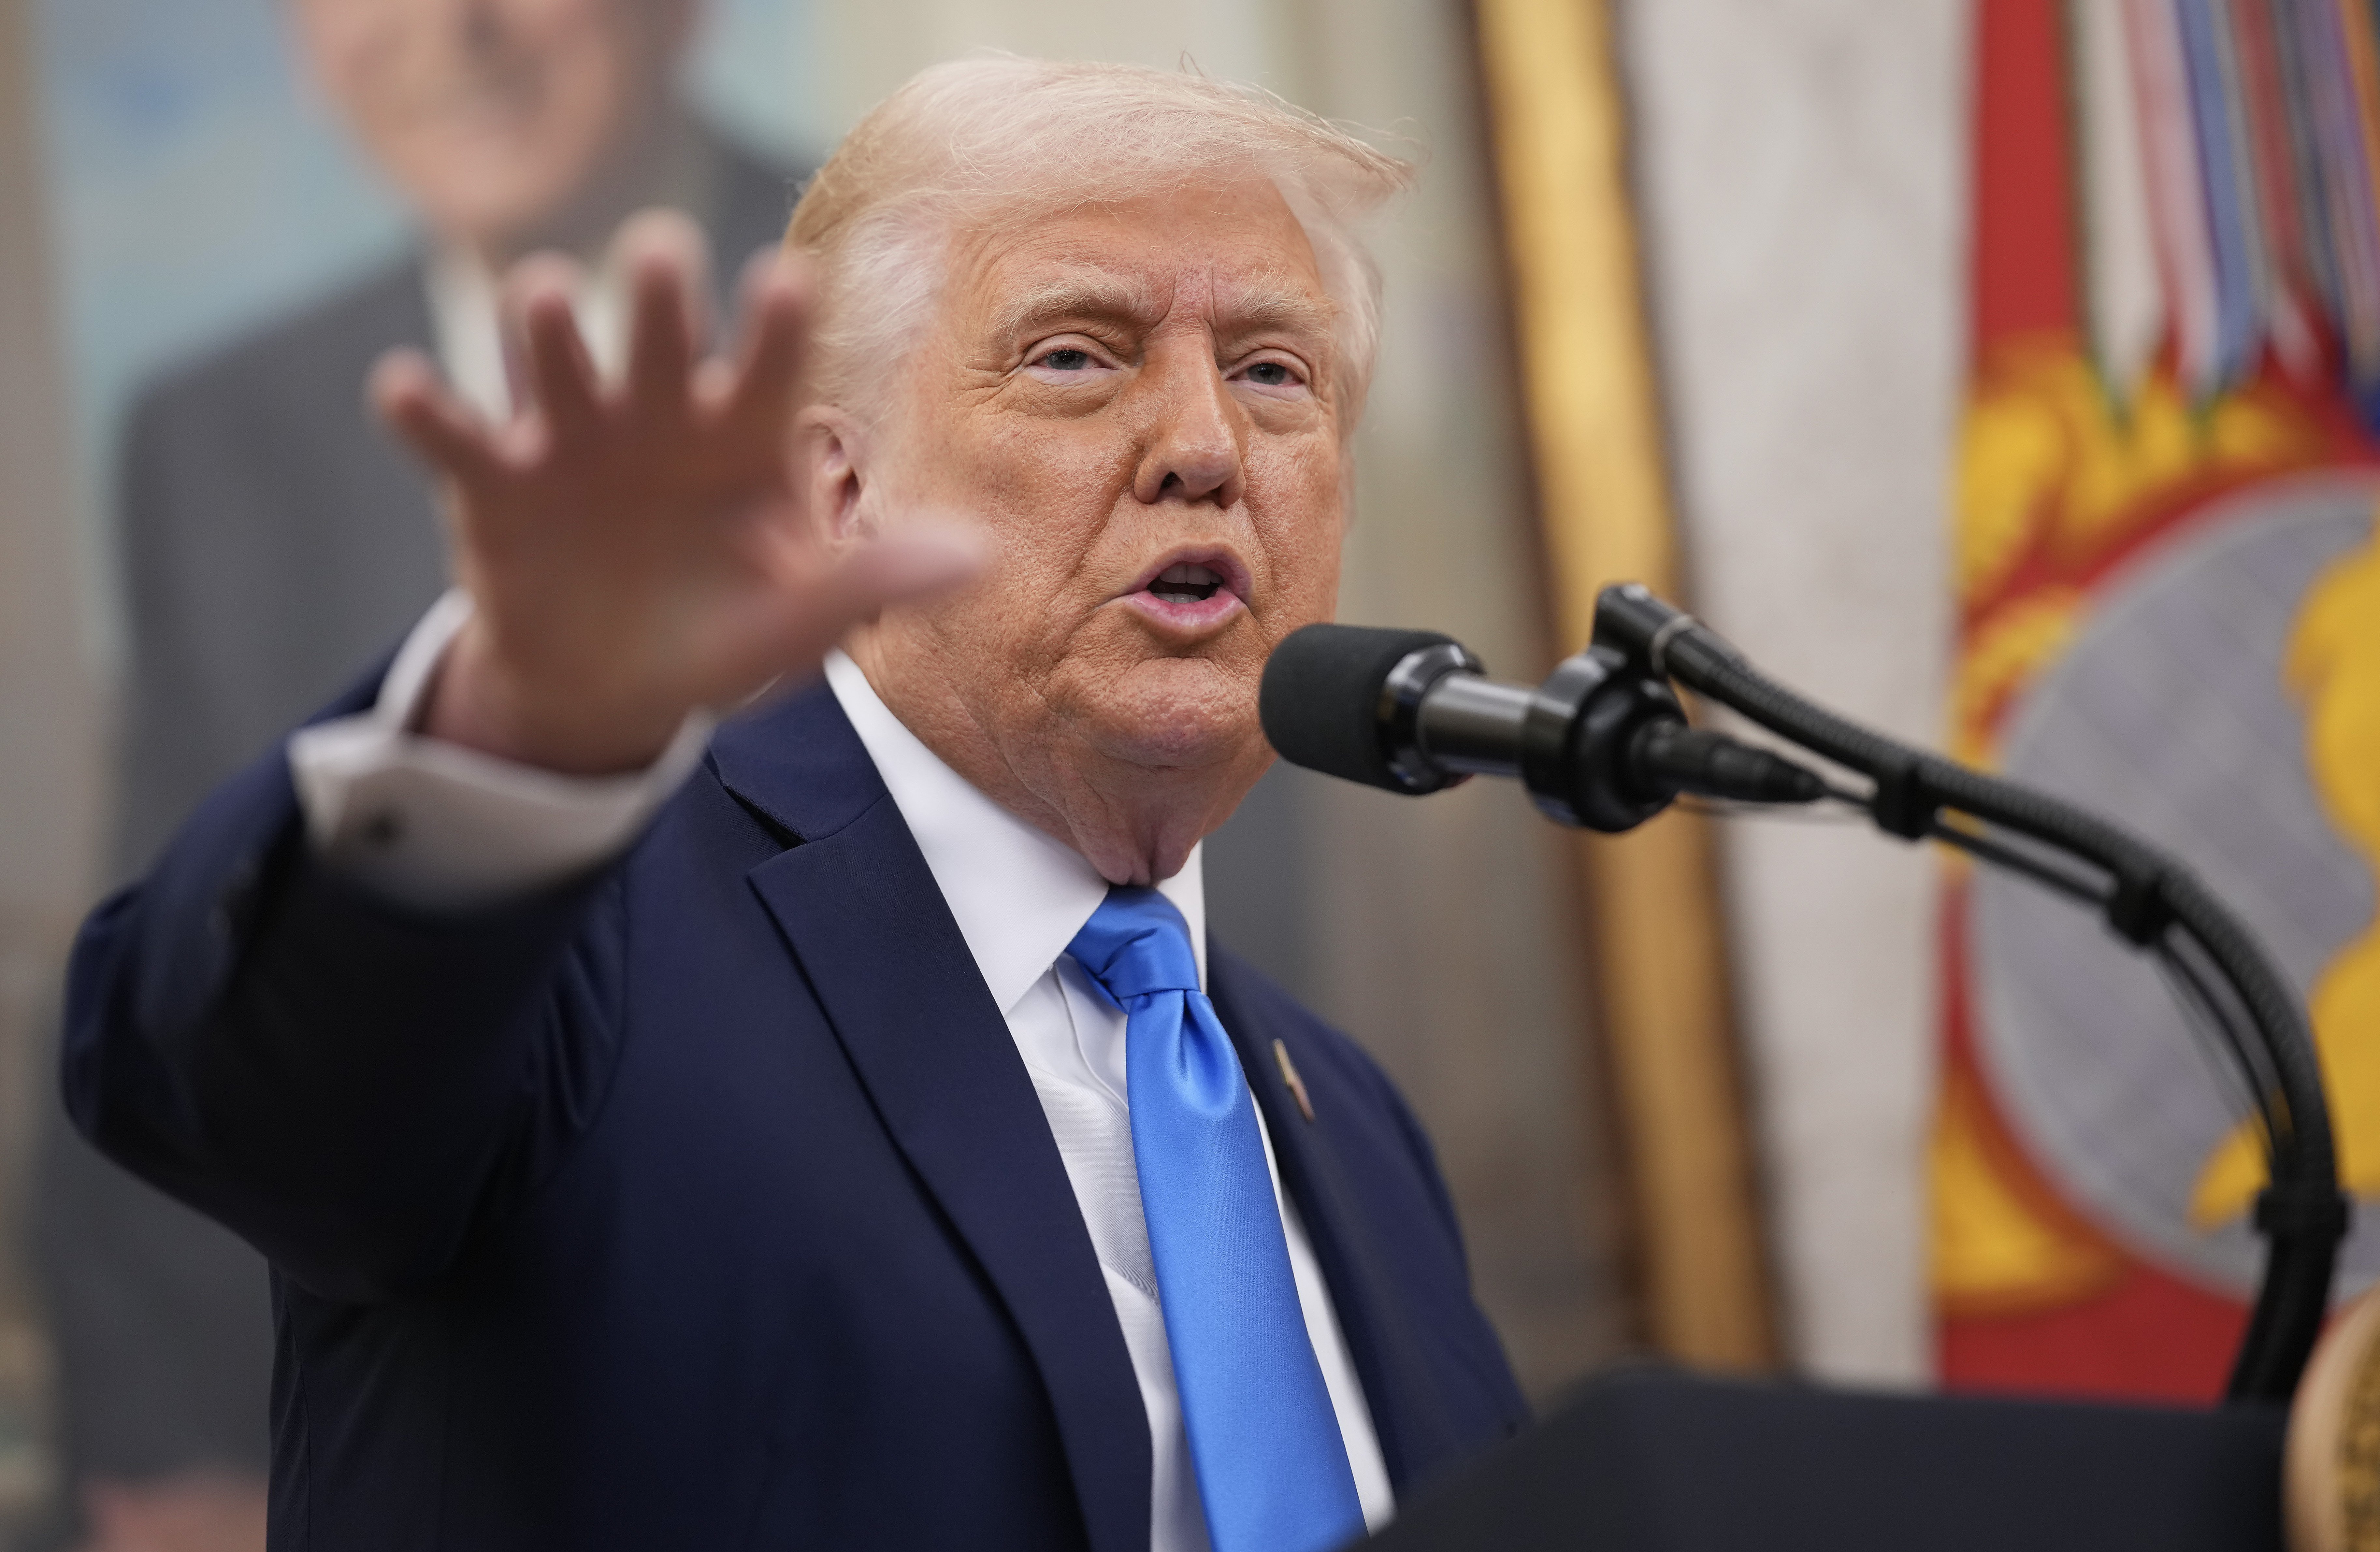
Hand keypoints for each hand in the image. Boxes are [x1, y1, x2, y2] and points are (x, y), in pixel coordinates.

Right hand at [371, 210, 978, 773]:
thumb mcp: (800, 619)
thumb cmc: (719, 633)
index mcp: (738, 435)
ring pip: (554, 359)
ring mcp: (566, 439)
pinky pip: (451, 435)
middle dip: (659, 295)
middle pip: (660, 335)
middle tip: (665, 251)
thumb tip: (981, 559)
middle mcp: (654, 415)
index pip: (769, 365)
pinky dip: (425, 412)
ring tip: (552, 299)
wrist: (615, 691)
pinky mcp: (491, 481)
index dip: (777, 325)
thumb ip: (875, 579)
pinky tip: (404, 388)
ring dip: (548, 327)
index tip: (789, 277)